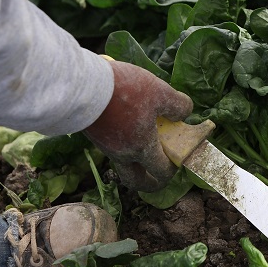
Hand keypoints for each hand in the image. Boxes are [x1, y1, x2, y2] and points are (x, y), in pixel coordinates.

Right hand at [83, 61, 193, 191]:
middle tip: (160, 169)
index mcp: (141, 148)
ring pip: (123, 163)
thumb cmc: (125, 90)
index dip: (172, 170)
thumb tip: (185, 113)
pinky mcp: (95, 134)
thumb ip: (177, 105)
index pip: (160, 172)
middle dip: (150, 181)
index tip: (180, 159)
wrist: (82, 84)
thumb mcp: (160, 92)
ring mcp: (105, 146)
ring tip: (148, 137)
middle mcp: (122, 153)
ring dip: (137, 159)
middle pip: (136, 180)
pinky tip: (129, 123)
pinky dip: (124, 143)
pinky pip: (113, 147)